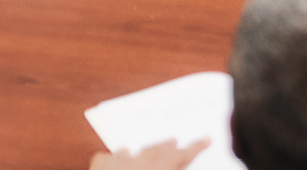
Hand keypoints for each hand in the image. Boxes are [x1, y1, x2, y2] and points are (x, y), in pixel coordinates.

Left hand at [89, 139, 210, 169]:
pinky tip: (120, 153)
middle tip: (177, 141)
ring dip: (144, 150)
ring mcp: (119, 165)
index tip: (206, 139)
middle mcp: (140, 164)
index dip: (195, 147)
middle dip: (168, 146)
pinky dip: (117, 156)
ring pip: (134, 152)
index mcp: (160, 169)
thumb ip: (175, 169)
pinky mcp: (100, 167)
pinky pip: (109, 158)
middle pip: (157, 151)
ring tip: (152, 147)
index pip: (182, 156)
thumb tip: (179, 167)